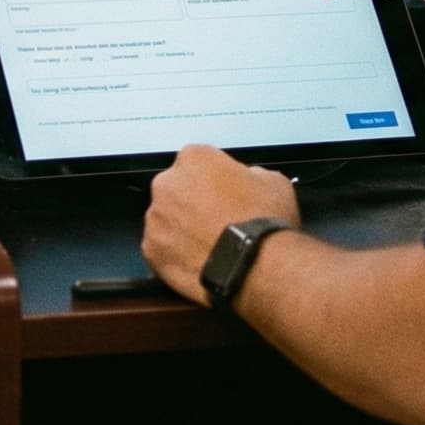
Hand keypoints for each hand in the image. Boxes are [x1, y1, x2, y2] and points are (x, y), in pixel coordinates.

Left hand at [140, 146, 300, 305]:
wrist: (255, 266)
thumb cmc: (264, 223)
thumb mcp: (273, 181)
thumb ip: (251, 173)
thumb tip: (248, 178)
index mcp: (194, 158)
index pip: (197, 162)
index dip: (213, 180)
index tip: (224, 195)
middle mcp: (167, 183)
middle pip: (176, 189)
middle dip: (192, 202)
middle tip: (216, 221)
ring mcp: (155, 218)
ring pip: (166, 220)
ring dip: (182, 229)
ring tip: (210, 245)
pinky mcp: (151, 250)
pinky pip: (160, 248)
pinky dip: (175, 254)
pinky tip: (198, 261)